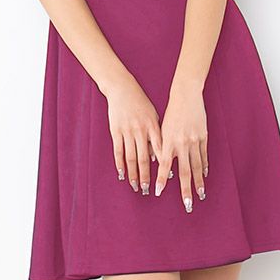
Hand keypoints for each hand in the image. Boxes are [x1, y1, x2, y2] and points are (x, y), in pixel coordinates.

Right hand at [105, 73, 162, 194]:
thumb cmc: (141, 103)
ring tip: (135, 186)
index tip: (164, 180)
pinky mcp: (116, 131)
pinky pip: (118, 151)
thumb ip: (157, 135)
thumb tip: (158, 157)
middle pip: (144, 158)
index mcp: (153, 126)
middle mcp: (141, 130)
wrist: (123, 89)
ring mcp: (127, 131)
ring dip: (133, 174)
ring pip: (130, 157)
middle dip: (146, 175)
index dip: (162, 166)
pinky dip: (119, 164)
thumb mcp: (153, 116)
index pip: (160, 150)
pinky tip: (122, 174)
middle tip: (146, 190)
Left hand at [154, 81, 208, 211]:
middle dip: (185, 190)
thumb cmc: (171, 112)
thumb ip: (162, 147)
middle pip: (184, 171)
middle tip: (187, 205)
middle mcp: (181, 143)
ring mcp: (194, 140)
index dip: (161, 180)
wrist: (186, 95)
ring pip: (197, 166)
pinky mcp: (203, 137)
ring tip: (200, 195)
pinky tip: (204, 176)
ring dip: (198, 183)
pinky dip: (204, 167)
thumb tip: (163, 166)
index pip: (164, 165)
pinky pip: (204, 156)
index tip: (158, 193)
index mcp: (168, 140)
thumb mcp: (163, 128)